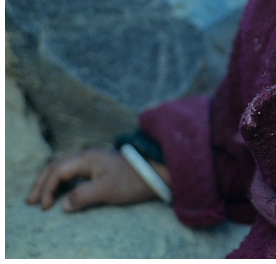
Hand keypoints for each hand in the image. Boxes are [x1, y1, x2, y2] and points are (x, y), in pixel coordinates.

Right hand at [26, 147, 170, 212]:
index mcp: (89, 158)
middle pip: (58, 165)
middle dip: (42, 182)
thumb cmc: (134, 180)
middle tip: (31, 201)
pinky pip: (74, 169)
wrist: (157, 172)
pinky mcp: (102, 165)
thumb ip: (83, 196)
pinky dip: (62, 179)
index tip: (45, 208)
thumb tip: (63, 204)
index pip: (58, 170)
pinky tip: (61, 189)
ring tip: (41, 196)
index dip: (48, 188)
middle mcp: (90, 155)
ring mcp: (96, 159)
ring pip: (65, 166)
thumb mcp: (108, 190)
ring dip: (51, 180)